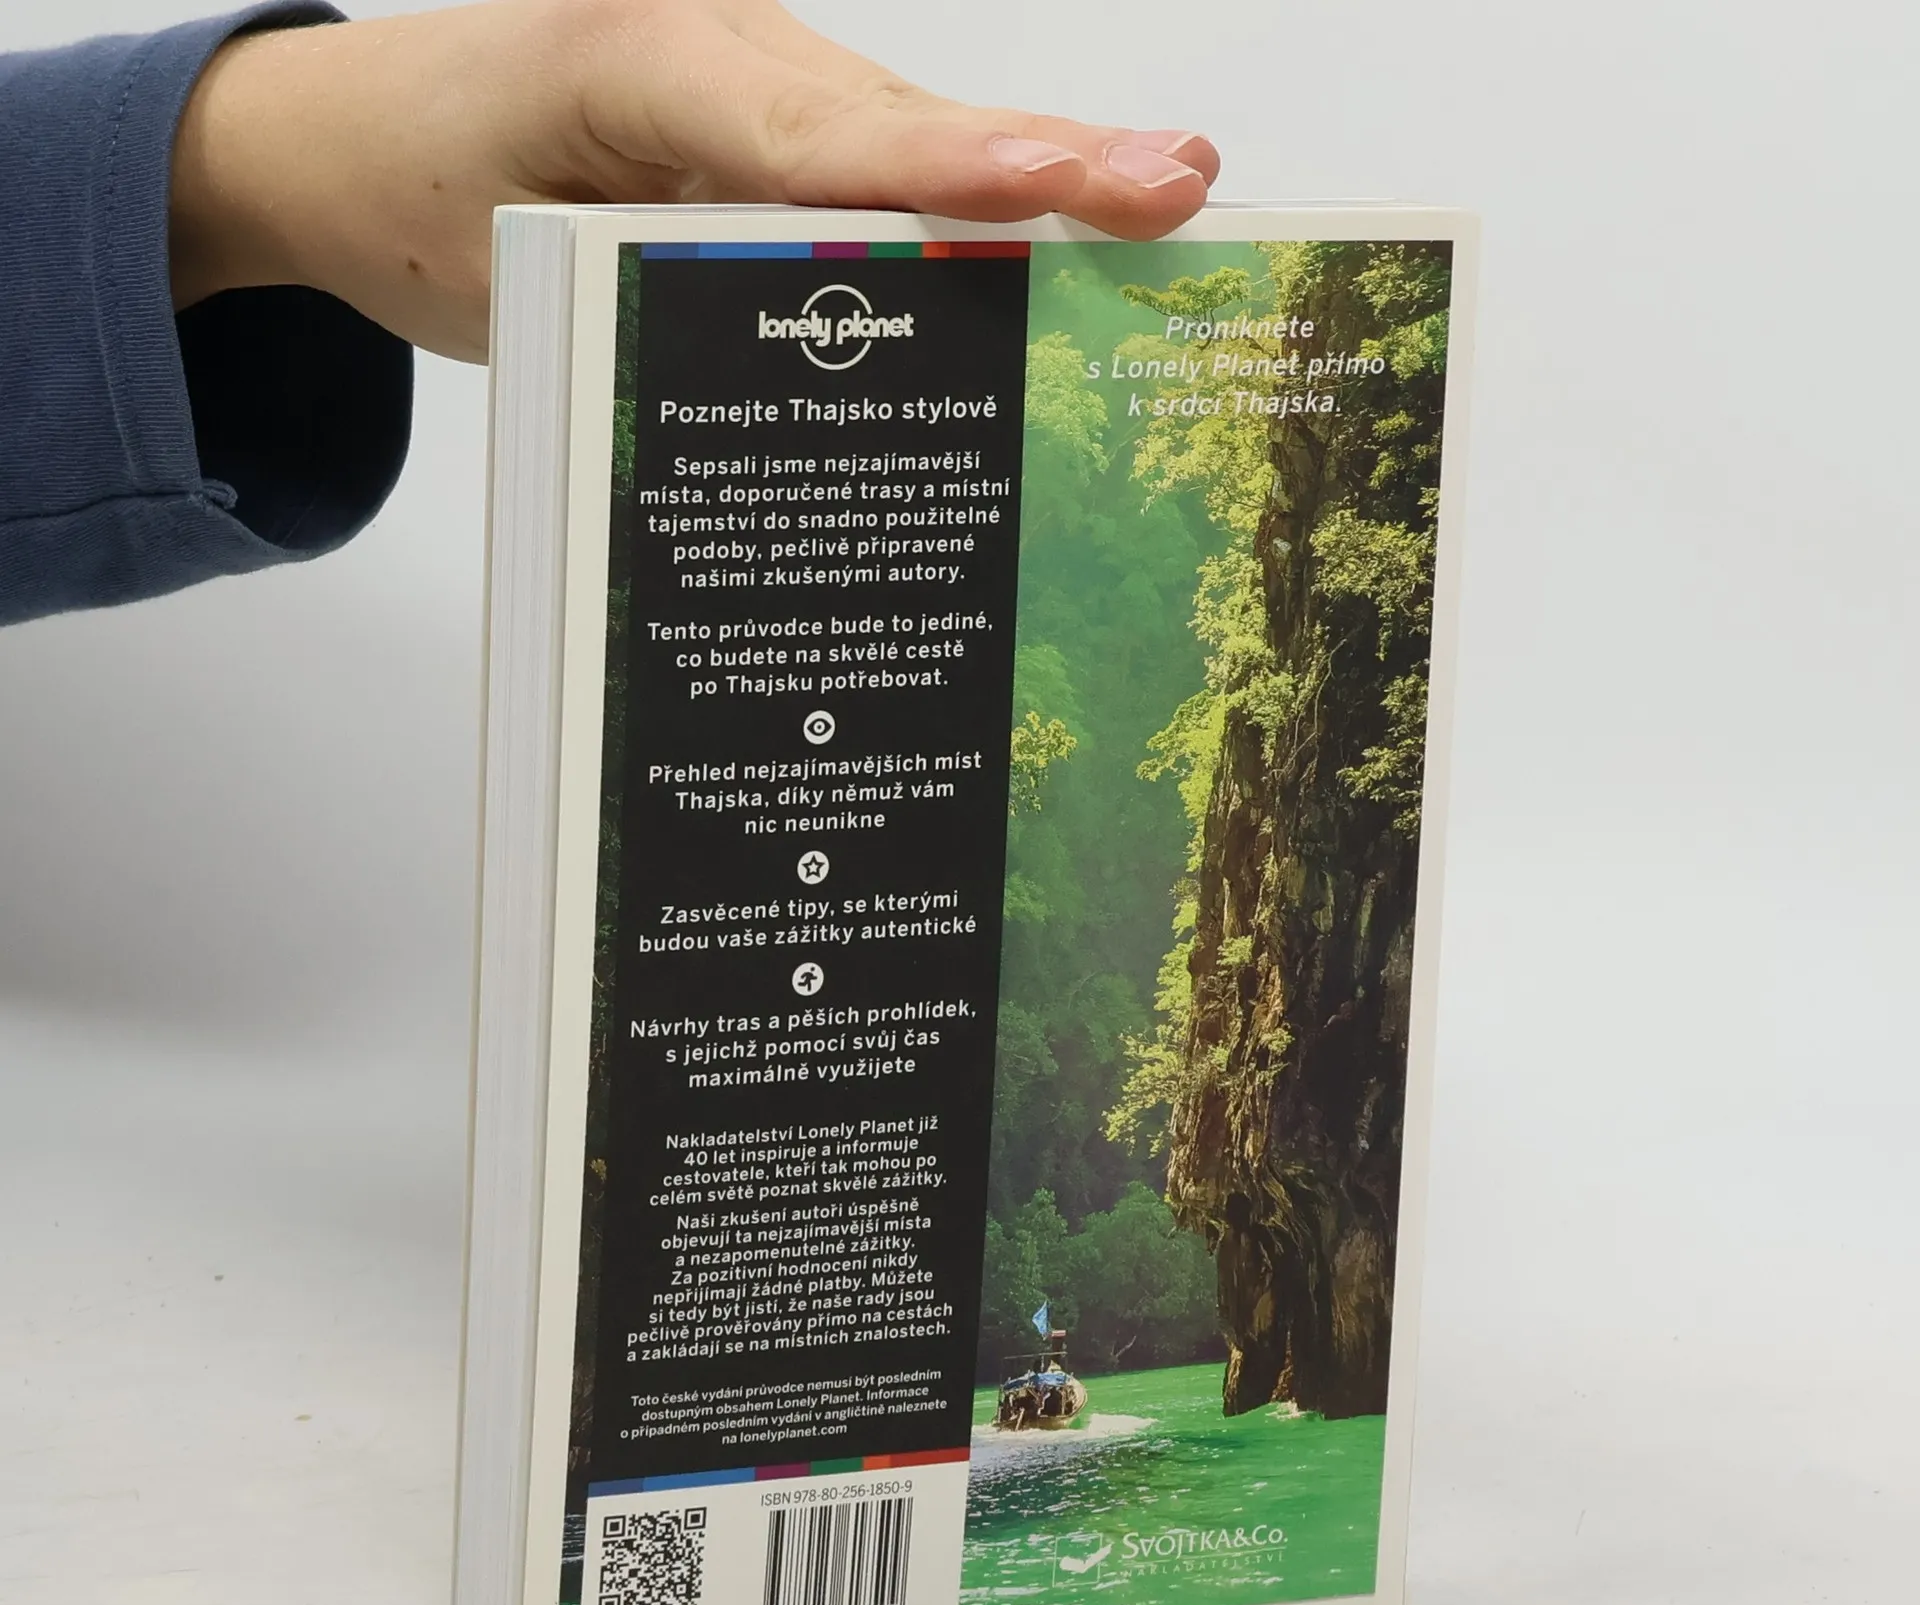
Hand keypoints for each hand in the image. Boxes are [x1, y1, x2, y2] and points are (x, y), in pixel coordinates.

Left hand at [169, 0, 1219, 360]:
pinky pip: (873, 170)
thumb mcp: (521, 255)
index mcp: (648, 50)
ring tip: (1159, 210)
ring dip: (1028, 190)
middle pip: (907, 123)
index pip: (825, 127)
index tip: (1073, 184)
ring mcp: (753, 80)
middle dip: (1049, 165)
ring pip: (908, 145)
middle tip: (1182, 190)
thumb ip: (670, 280)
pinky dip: (958, 211)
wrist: (349, 144)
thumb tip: (831, 354)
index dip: (957, 168)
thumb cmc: (418, 186)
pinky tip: (1053, 246)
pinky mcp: (763, 129)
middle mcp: (723, 45)